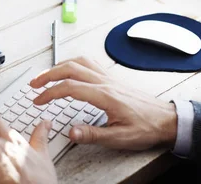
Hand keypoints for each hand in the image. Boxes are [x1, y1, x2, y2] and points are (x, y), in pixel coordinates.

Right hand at [30, 57, 176, 150]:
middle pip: (70, 68)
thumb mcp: (120, 138)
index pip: (69, 87)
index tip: (38, 100)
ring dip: (59, 66)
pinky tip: (70, 69)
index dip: (50, 93)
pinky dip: (74, 62)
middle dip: (48, 74)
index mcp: (104, 95)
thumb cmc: (146, 127)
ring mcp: (109, 77)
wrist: (167, 119)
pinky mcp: (112, 78)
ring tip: (46, 75)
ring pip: (79, 62)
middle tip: (34, 84)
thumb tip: (71, 132)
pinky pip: (89, 62)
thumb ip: (93, 134)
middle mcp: (105, 82)